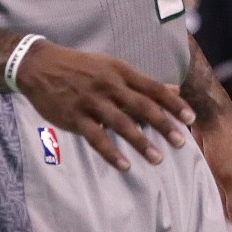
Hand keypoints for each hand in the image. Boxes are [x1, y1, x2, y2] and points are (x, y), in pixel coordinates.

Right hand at [16, 40, 194, 172]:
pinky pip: (96, 138)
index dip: (173, 103)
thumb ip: (141, 82)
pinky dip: (111, 152)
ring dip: (141, 142)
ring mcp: (92, 102)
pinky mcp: (75, 117)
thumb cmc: (81, 67)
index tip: (190, 117)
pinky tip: (125, 165)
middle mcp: (109, 85)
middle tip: (181, 141)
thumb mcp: (112, 67)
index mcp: (121, 71)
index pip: (153, 88)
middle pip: (142, 106)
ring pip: (122, 124)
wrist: (41, 66)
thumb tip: (173, 90)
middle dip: (164, 124)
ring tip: (158, 158)